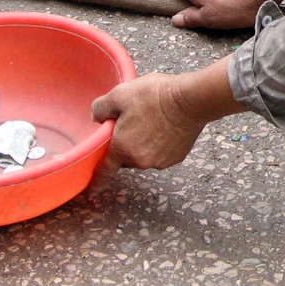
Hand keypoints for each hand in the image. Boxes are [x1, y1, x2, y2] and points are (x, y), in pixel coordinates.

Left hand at [90, 73, 205, 188]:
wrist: (191, 99)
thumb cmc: (155, 96)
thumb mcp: (120, 94)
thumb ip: (101, 108)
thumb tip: (97, 118)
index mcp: (122, 149)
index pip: (105, 171)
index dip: (97, 182)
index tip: (92, 191)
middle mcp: (140, 161)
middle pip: (126, 157)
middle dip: (126, 144)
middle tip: (133, 122)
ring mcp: (160, 161)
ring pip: (145, 155)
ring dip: (144, 144)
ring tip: (154, 120)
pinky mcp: (177, 157)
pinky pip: (162, 153)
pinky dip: (161, 144)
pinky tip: (167, 126)